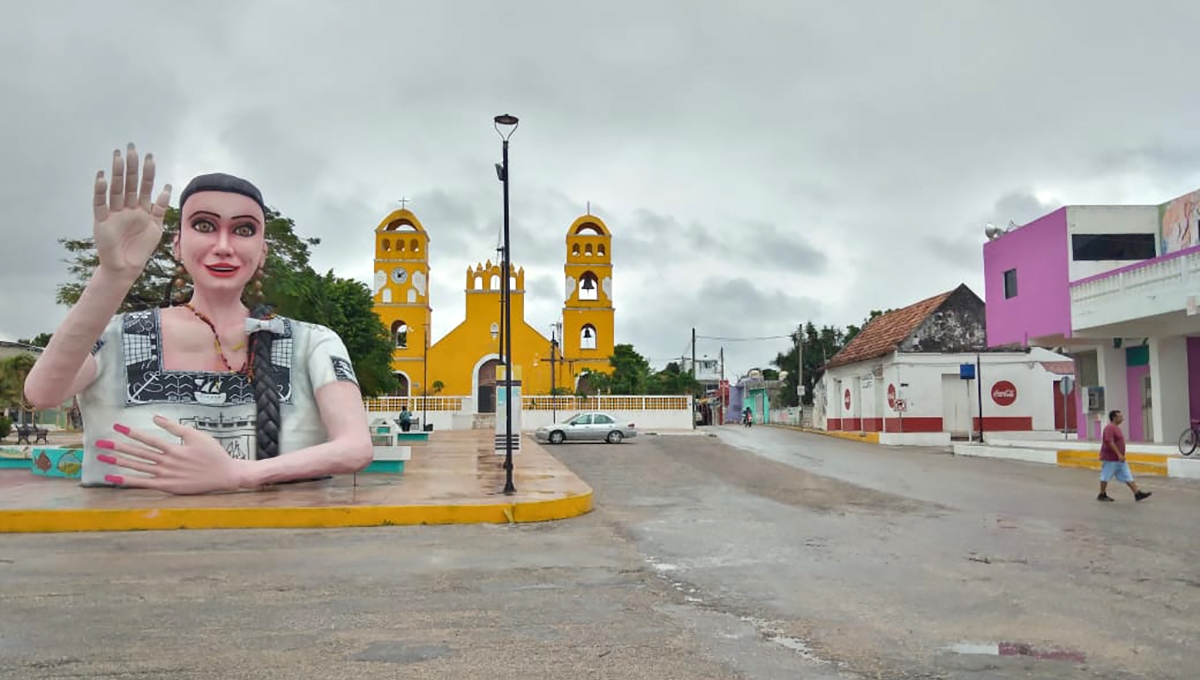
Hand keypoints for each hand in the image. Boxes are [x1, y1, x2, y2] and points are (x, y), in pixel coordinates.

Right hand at [93, 143, 172, 278]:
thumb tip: (167, 186)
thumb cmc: (141, 248)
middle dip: (131, 166)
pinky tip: (102, 177)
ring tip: (118, 157)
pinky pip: (100, 203)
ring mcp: (114, 213)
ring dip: (117, 173)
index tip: (150, 156)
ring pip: (116, 189)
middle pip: (129, 183)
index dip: (147, 172)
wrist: (127, 267)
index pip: (144, 186)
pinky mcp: (102, 221)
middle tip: (132, 148)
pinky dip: (100, 191)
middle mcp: (126, 207)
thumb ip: (161, 208)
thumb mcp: (156, 226)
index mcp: (140, 208)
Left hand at [96, 415, 251, 494]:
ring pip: (138, 467)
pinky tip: (113, 477)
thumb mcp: (197, 436)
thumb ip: (175, 427)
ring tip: (102, 457)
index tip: (117, 427)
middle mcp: (167, 462)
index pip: (148, 439)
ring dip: (119, 461)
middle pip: (138, 453)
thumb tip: (156, 418)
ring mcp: (166, 476)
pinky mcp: (167, 487)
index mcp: (175, 448)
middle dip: (118, 447)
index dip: (132, 433)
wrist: (225, 475)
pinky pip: (143, 483)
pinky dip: (127, 480)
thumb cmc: (213, 454)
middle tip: (100, 442)